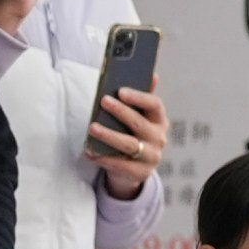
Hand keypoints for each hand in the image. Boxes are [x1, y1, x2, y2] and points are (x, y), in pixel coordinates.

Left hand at [89, 83, 168, 199]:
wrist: (135, 168)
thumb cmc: (133, 134)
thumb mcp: (140, 118)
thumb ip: (141, 98)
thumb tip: (152, 75)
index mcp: (159, 121)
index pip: (155, 105)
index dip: (139, 97)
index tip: (121, 91)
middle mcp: (159, 138)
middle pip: (139, 124)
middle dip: (121, 112)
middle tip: (103, 102)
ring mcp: (151, 157)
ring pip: (129, 144)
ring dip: (109, 135)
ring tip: (92, 127)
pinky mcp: (140, 173)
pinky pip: (119, 164)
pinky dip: (103, 157)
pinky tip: (89, 150)